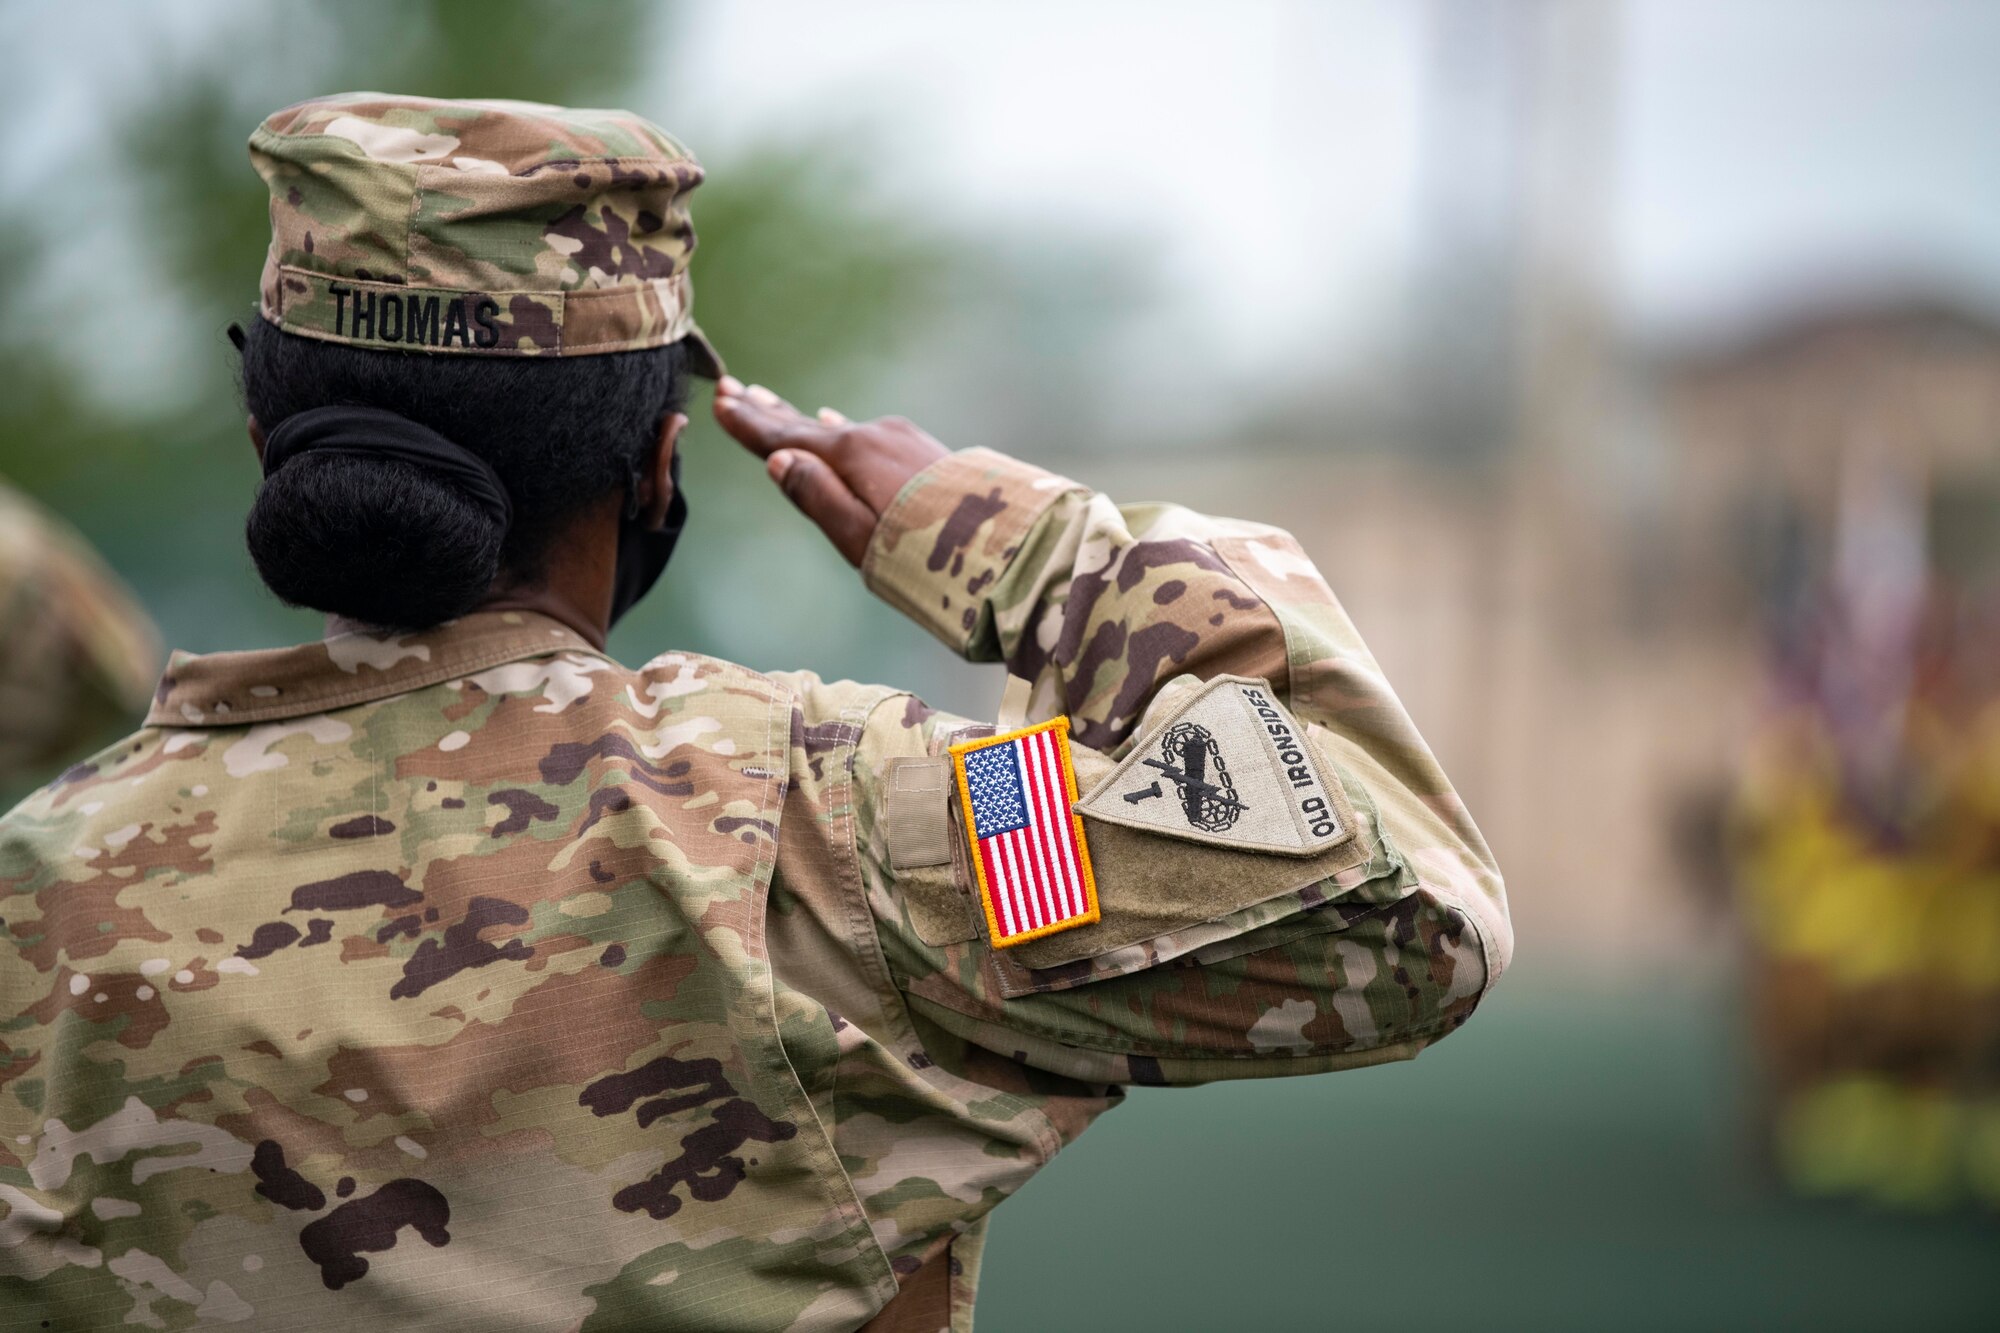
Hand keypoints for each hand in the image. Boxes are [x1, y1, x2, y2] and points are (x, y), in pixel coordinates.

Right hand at [713, 377, 948, 566]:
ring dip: (800, 416)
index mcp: (850, 455)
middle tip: (731, 387)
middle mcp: (873, 436)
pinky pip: (865, 431)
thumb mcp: (857, 534)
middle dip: (767, 409)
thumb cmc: (922, 552)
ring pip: (836, 425)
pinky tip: (834, 420)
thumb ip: (816, 495)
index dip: (750, 425)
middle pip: (807, 423)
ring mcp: (900, 438)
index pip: (786, 438)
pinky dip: (840, 426)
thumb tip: (777, 459)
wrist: (1000, 541)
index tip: (719, 402)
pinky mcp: (921, 448)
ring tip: (769, 401)